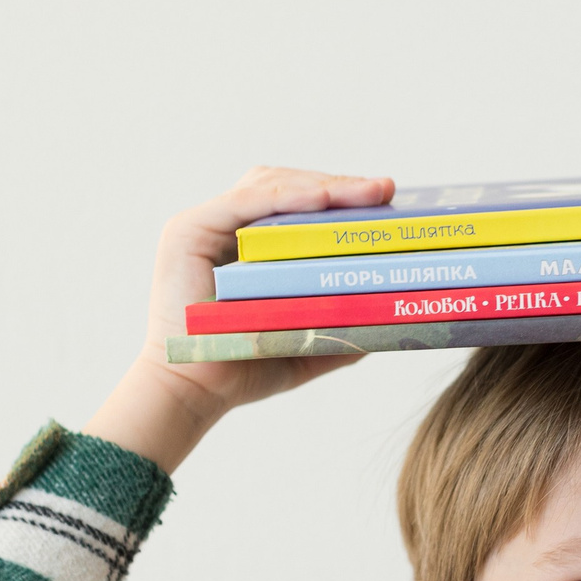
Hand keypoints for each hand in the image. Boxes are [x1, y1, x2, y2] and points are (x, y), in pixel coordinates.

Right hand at [83, 165, 395, 470]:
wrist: (194, 393)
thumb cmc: (242, 368)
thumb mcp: (306, 341)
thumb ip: (342, 324)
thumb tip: (391, 312)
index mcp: (245, 246)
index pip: (296, 206)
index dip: (340, 199)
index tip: (387, 202)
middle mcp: (222, 228)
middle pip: (285, 188)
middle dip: (339, 187)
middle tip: (386, 191)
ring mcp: (202, 225)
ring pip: (269, 187)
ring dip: (323, 186)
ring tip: (368, 193)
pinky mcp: (188, 229)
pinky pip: (245, 202)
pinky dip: (287, 197)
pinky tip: (326, 199)